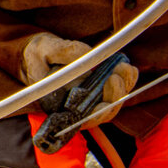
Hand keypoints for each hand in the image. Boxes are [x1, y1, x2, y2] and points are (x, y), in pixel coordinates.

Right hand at [19, 33, 138, 107]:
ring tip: (126, 68)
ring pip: (112, 103)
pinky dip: (126, 82)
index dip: (96, 114)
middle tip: (118, 75)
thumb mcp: (44, 48)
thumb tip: (86, 53)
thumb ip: (62, 51)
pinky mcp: (98, 90)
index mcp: (57, 105)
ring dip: (123, 88)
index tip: (104, 102)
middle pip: (101, 113)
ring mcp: (88, 100)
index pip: (79, 119)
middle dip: (114, 96)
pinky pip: (116, 91)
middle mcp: (75, 108)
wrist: (39, 56)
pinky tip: (129, 69)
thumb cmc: (38, 55)